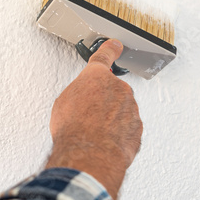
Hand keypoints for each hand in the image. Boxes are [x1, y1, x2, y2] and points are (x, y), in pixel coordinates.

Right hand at [45, 39, 141, 199]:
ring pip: (121, 110)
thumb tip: (80, 101)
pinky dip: (118, 134)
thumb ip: (78, 94)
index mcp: (97, 77)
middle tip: (87, 115)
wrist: (89, 154)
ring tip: (93, 133)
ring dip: (110, 119)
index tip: (115, 45)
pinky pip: (127, 128)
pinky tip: (103, 142)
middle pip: (112, 90)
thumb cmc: (74, 128)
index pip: (104, 57)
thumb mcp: (63, 104)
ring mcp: (130, 109)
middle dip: (103, 100)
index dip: (110, 49)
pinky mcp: (137, 129)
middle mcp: (118, 89)